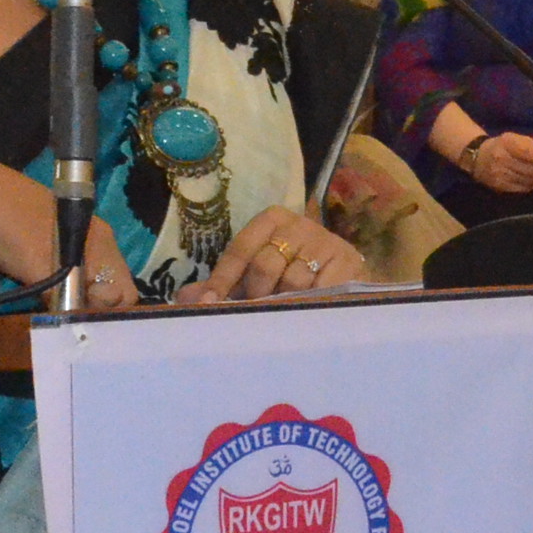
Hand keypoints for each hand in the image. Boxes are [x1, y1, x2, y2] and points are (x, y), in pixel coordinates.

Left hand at [0, 159, 135, 305]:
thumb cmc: (10, 231)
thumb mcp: (39, 271)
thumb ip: (67, 298)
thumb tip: (82, 318)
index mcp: (101, 242)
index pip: (125, 292)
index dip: (105, 309)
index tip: (76, 312)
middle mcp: (97, 237)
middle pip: (110, 284)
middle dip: (91, 302)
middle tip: (62, 309)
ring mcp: (76, 234)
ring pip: (90, 276)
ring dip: (75, 293)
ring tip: (49, 298)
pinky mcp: (56, 235)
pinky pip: (73, 266)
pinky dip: (63, 281)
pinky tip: (41, 283)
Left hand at [197, 203, 364, 299]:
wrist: (346, 275)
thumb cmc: (293, 273)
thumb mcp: (257, 274)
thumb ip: (223, 284)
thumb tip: (185, 298)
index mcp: (272, 219)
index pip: (239, 250)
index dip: (223, 280)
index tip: (211, 304)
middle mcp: (299, 224)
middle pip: (264, 266)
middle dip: (256, 294)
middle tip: (257, 311)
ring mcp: (325, 241)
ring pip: (292, 282)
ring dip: (285, 302)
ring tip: (284, 312)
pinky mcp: (347, 261)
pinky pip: (319, 291)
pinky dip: (309, 305)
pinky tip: (307, 311)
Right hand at [459, 128, 532, 195]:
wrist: (476, 157)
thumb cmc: (500, 145)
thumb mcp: (512, 137)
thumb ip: (528, 144)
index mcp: (506, 144)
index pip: (530, 154)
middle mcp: (502, 160)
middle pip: (531, 170)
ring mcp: (500, 175)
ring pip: (528, 181)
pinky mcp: (500, 186)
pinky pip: (521, 188)